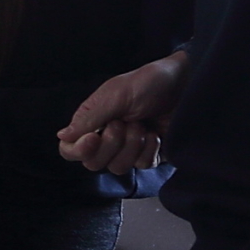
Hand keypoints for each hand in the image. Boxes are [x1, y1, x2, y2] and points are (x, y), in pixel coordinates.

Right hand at [59, 51, 188, 172]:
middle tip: (124, 122)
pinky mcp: (151, 155)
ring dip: (132, 145)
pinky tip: (156, 134)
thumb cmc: (149, 83)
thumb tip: (62, 136)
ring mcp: (129, 149)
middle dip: (111, 144)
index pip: (70, 149)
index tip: (93, 138)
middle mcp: (107, 139)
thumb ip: (89, 116)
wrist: (187, 84)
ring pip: (118, 167)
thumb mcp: (116, 93)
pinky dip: (149, 150)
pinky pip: (142, 166)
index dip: (78, 150)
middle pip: (93, 163)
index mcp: (93, 122)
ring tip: (143, 124)